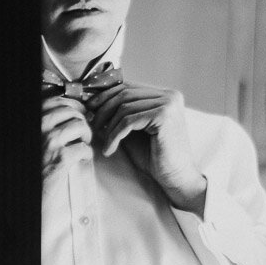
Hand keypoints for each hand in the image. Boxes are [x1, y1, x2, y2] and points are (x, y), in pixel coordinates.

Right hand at [42, 95, 92, 188]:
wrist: (27, 193)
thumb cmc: (34, 165)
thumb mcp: (36, 138)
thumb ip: (48, 124)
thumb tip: (74, 111)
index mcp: (33, 120)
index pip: (57, 102)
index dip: (73, 106)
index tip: (80, 113)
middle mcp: (40, 127)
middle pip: (72, 112)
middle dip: (82, 122)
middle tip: (82, 134)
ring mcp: (50, 142)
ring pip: (81, 126)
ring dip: (86, 136)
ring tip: (82, 145)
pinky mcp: (61, 159)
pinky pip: (84, 148)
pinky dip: (87, 154)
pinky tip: (82, 159)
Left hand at [87, 82, 207, 213]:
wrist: (176, 178)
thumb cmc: (154, 156)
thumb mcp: (135, 129)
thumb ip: (122, 113)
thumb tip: (93, 100)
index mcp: (165, 95)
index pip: (128, 86)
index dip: (105, 96)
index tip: (89, 108)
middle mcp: (169, 95)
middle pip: (124, 94)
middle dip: (103, 109)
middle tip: (92, 125)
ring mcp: (168, 104)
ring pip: (124, 108)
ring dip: (108, 126)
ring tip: (103, 142)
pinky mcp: (163, 116)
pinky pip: (128, 121)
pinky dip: (115, 135)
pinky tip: (110, 150)